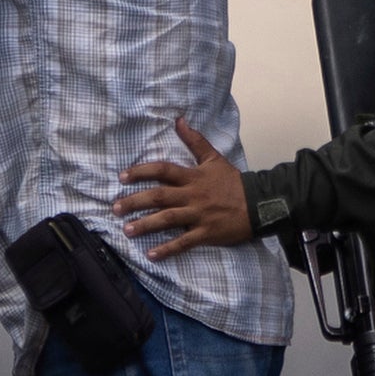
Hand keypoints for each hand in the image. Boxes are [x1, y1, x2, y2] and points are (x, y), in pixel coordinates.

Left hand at [114, 118, 256, 258]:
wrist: (259, 204)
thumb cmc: (233, 182)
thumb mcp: (214, 158)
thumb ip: (195, 140)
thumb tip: (179, 120)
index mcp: (192, 177)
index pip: (162, 170)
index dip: (141, 172)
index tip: (122, 177)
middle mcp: (192, 195)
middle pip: (158, 196)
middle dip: (134, 201)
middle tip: (115, 208)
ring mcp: (198, 215)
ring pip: (167, 219)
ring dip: (145, 225)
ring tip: (127, 230)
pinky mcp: (206, 233)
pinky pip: (184, 242)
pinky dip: (167, 249)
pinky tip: (152, 255)